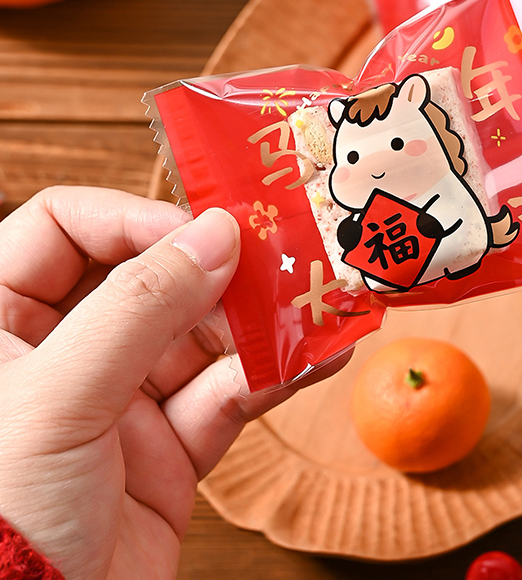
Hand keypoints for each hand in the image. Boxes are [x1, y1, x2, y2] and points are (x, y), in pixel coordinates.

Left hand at [0, 186, 348, 579]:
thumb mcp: (59, 397)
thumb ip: (139, 307)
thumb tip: (214, 233)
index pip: (64, 230)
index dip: (131, 219)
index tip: (198, 230)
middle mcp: (61, 354)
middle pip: (149, 281)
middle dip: (216, 271)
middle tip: (278, 261)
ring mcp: (118, 403)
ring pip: (199, 339)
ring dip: (257, 324)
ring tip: (311, 309)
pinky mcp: (165, 451)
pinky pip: (225, 399)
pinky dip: (271, 377)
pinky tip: (315, 358)